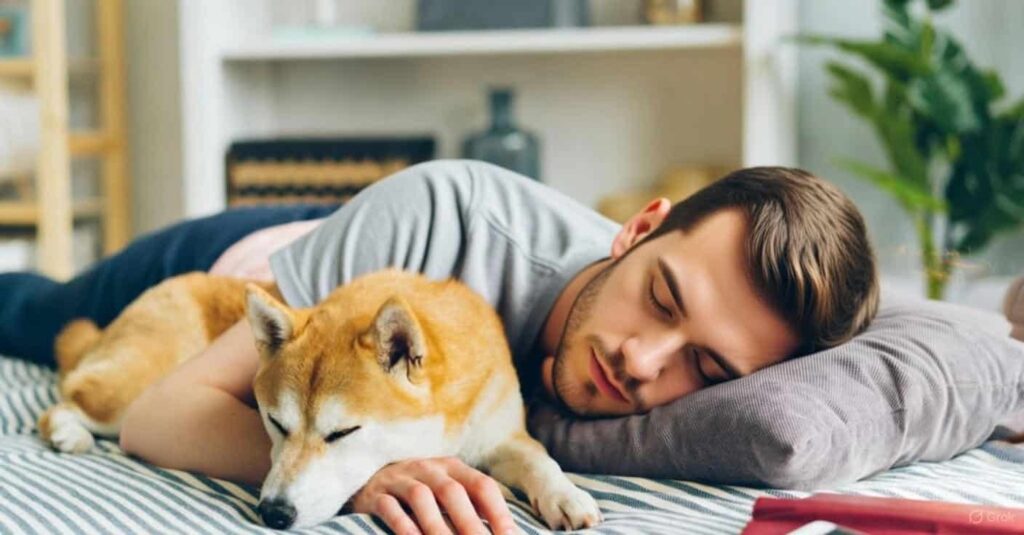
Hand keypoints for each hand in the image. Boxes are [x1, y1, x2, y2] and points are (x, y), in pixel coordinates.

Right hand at [349, 457, 516, 534]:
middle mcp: (428, 468)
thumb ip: (471, 508)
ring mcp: (400, 478)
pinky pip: (390, 507)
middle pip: (453, 492)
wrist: (369, 482)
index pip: (481, 485)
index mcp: (452, 468)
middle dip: (470, 523)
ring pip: (421, 497)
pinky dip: (403, 525)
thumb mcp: (447, 492)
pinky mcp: (376, 494)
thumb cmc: (420, 494)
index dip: (498, 512)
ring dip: (438, 526)